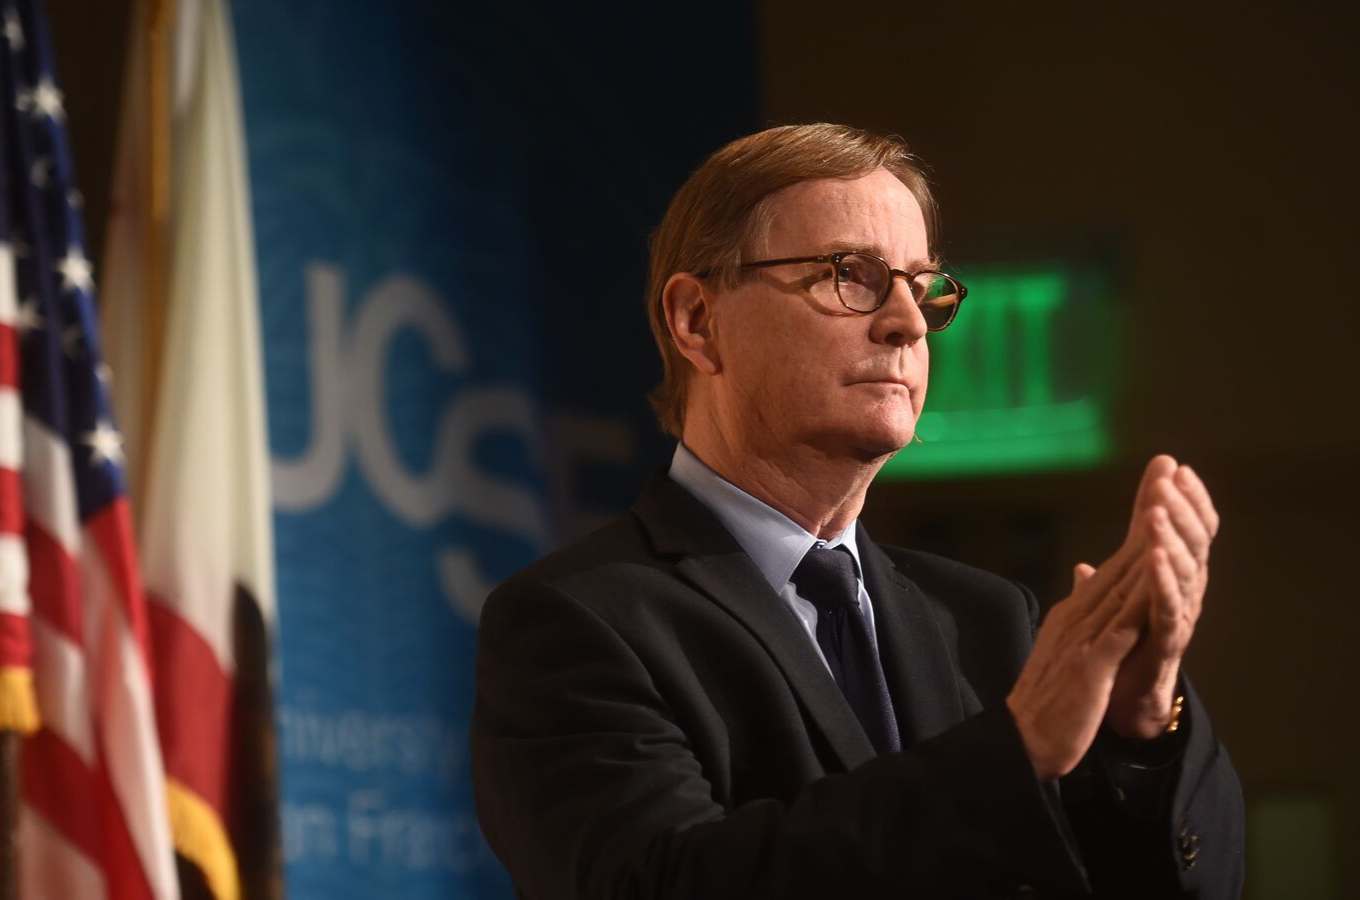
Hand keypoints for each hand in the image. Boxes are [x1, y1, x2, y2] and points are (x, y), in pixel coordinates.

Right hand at [1005, 507, 1164, 779]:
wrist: (1022, 741)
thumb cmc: (1048, 700)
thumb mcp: (1067, 646)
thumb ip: (1080, 611)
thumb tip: (1087, 578)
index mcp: (1077, 612)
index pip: (1116, 562)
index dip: (1142, 523)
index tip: (1160, 485)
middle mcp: (1078, 617)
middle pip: (1120, 561)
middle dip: (1147, 517)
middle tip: (1165, 473)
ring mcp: (1082, 640)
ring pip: (1120, 590)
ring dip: (1144, 551)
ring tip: (1165, 513)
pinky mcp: (1087, 669)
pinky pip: (1115, 635)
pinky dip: (1134, 610)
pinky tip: (1151, 588)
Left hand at [1101, 456, 1218, 738]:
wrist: (1124, 704)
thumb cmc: (1122, 652)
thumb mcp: (1109, 610)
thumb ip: (1098, 590)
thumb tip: (1084, 565)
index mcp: (1166, 577)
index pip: (1178, 528)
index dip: (1178, 497)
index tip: (1171, 463)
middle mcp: (1181, 591)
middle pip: (1189, 540)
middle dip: (1179, 507)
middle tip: (1168, 478)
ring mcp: (1178, 615)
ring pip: (1182, 569)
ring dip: (1169, 537)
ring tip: (1156, 510)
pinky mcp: (1169, 641)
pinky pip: (1169, 607)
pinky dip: (1162, 581)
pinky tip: (1154, 556)